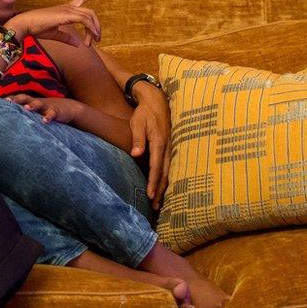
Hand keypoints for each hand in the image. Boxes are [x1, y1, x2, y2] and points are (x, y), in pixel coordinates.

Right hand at [6, 0, 103, 46]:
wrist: (25, 24)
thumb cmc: (36, 28)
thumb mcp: (54, 34)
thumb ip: (66, 37)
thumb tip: (77, 44)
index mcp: (65, 9)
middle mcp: (68, 7)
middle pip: (90, 12)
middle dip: (97, 25)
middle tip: (98, 39)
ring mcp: (67, 10)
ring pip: (89, 15)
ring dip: (95, 29)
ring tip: (95, 40)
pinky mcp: (66, 15)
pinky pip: (84, 20)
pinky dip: (90, 28)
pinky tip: (92, 37)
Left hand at [7, 94, 84, 123]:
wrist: (68, 108)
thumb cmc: (47, 110)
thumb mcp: (36, 110)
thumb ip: (24, 113)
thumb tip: (10, 120)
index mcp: (31, 102)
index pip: (18, 99)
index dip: (9, 99)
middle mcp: (37, 102)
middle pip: (25, 98)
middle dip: (17, 99)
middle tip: (8, 102)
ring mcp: (47, 106)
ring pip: (38, 104)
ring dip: (32, 105)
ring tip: (26, 108)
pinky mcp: (56, 112)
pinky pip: (52, 114)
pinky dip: (48, 117)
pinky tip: (45, 121)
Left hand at [128, 83, 171, 208]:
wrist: (156, 101)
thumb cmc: (144, 113)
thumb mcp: (137, 123)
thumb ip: (137, 139)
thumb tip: (136, 154)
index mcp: (158, 142)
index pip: (156, 167)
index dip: (153, 182)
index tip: (150, 195)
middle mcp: (167, 147)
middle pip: (164, 173)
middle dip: (160, 190)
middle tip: (155, 206)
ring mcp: (170, 147)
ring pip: (168, 171)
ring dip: (164, 187)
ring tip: (159, 202)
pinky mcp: (169, 147)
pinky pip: (168, 166)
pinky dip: (166, 178)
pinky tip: (163, 187)